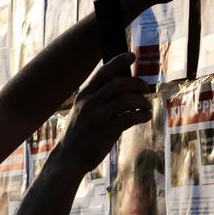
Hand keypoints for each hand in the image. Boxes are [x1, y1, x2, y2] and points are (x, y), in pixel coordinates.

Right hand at [49, 53, 149, 175]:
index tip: (133, 55)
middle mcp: (89, 103)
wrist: (67, 159)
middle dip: (137, 84)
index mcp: (83, 95)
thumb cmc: (79, 134)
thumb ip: (97, 98)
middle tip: (146, 89)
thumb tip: (123, 86)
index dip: (118, 61)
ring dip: (141, 101)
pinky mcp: (106, 132)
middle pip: (118, 84)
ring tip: (146, 106)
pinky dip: (142, 115)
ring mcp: (97, 117)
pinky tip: (145, 116)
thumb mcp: (80, 111)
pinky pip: (130, 118)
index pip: (103, 73)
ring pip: (126, 100)